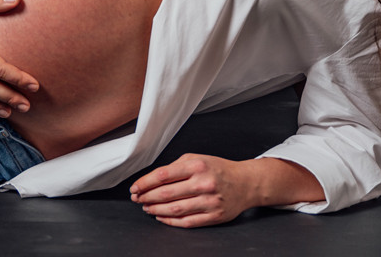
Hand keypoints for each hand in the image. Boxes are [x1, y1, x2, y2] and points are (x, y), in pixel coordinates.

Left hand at [130, 154, 256, 227]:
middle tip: (137, 199)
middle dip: (146, 197)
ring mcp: (209, 201)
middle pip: (165, 194)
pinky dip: (170, 221)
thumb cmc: (218, 169)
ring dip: (155, 210)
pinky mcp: (214, 216)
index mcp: (196, 165)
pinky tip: (161, 217)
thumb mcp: (197, 159)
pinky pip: (187, 221)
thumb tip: (152, 179)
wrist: (245, 183)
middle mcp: (203, 183)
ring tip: (146, 208)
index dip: (144, 183)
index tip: (135, 188)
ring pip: (174, 209)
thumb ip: (175, 167)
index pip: (162, 175)